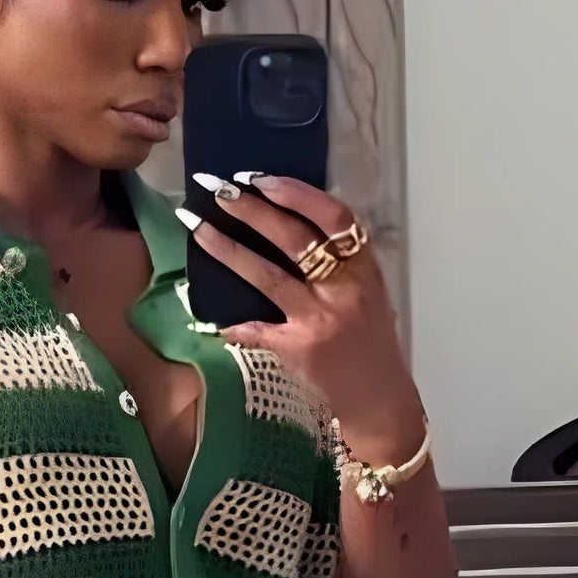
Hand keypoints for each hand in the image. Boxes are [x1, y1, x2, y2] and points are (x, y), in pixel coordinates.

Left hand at [184, 177, 424, 458]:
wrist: (380, 399)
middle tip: (217, 190)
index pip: (333, 216)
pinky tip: (210, 317)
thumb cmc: (370, 341)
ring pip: (269, 276)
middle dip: (252, 210)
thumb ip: (339, 261)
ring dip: (229, 250)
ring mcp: (321, 319)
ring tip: (198, 228)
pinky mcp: (299, 349)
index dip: (296, 193)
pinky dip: (234, 323)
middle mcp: (344, 289)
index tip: (260, 178)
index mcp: (364, 267)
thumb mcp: (367, 291)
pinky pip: (258, 329)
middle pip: (295, 238)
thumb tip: (287, 220)